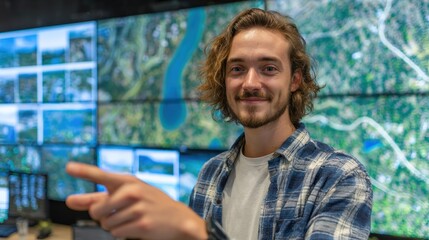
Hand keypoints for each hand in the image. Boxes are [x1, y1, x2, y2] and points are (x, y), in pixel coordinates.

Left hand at [65, 162, 206, 239]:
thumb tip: (69, 200)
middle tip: (119, 211)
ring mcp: (138, 207)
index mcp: (127, 180)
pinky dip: (122, 232)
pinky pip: (116, 233)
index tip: (68, 167)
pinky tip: (136, 226)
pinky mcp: (142, 224)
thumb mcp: (125, 195)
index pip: (101, 175)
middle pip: (96, 210)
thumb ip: (95, 198)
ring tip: (132, 218)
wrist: (177, 218)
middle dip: (102, 215)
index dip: (84, 172)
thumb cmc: (147, 203)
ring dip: (114, 225)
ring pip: (106, 224)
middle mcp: (132, 191)